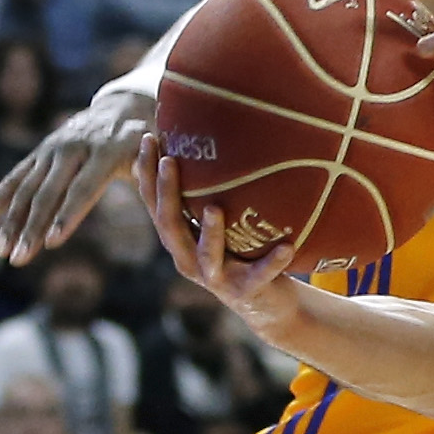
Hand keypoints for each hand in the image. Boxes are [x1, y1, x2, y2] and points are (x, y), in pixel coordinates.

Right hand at [0, 79, 157, 264]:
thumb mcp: (166, 154)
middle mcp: (76, 145)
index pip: (84, 187)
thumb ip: (163, 178)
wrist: (130, 102)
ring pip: (28, 186)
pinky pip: (18, 174)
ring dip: (10, 221)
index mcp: (110, 149)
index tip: (52, 242)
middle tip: (18, 259)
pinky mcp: (44, 149)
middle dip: (31, 228)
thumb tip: (179, 207)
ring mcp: (56, 146)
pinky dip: (1, 195)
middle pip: (49, 191)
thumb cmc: (156, 139)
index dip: (67, 215)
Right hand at [134, 136, 307, 333]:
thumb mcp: (228, 216)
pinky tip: (288, 246)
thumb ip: (218, 187)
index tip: (147, 137)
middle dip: (167, 194)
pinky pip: (259, 275)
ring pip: (205, 256)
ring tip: (214, 209)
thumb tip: (223, 130)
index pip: (154, 203)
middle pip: (169, 226)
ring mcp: (215, 278)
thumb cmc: (243, 250)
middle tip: (169, 161)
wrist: (267, 303)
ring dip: (209, 233)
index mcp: (180, 237)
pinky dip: (273, 262)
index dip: (146, 174)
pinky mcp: (245, 292)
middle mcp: (189, 258)